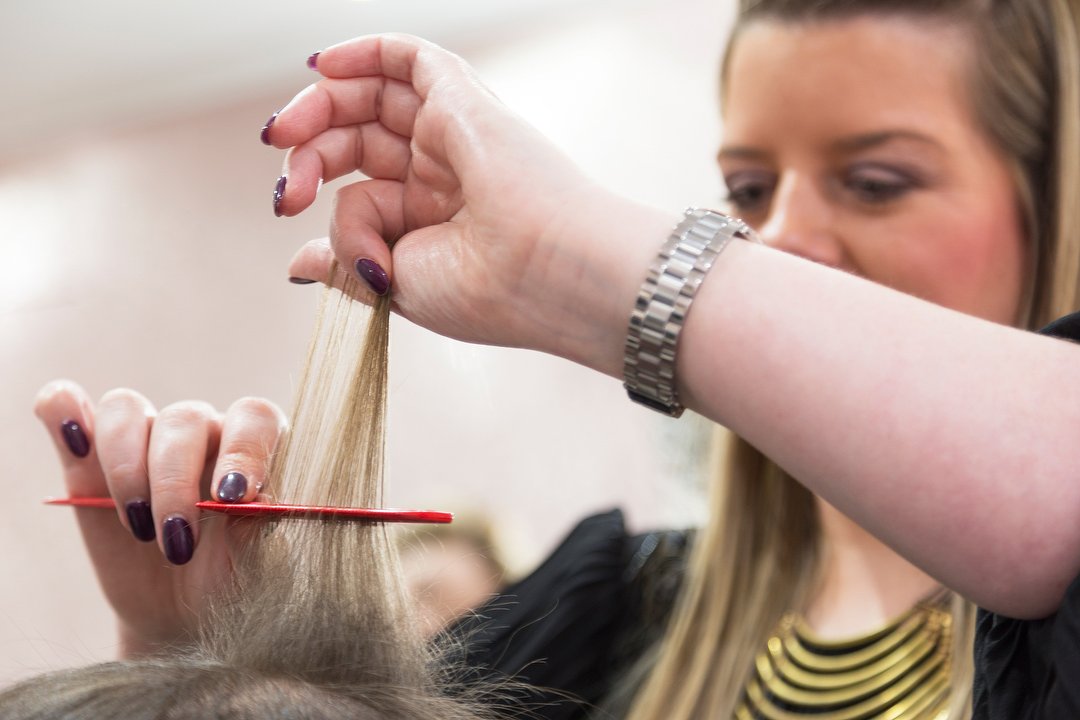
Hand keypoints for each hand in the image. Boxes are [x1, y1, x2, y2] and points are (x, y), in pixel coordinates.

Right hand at [35, 380, 285, 656]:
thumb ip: (260, 531)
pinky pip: (67, 406)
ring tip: (138, 528)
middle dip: (174, 484)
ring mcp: (144, 439)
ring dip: (124, 468)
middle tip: (176, 544)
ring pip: (126, 411)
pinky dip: (63, 412)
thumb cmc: (234, 582)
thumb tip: (252, 502)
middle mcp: (203, 431)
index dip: (243, 450)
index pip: (254, 418)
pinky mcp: (89, 458)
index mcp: (256, 448)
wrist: (185, 615)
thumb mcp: (256, 569)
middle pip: (184, 419)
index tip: (231, 498)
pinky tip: (73, 440)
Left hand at [267, 34, 670, 376]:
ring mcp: (452, 136)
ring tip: (283, 133)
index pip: (358, 186)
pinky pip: (411, 58)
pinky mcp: (464, 101)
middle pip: (357, 138)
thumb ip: (344, 259)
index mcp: (429, 221)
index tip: (287, 210)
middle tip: (288, 188)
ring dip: (319, 105)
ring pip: (373, 97)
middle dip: (308, 152)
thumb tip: (299, 262)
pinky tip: (322, 64)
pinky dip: (364, 51)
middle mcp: (440, 175)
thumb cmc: (482, 291)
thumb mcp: (391, 282)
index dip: (314, 188)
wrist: (542, 272)